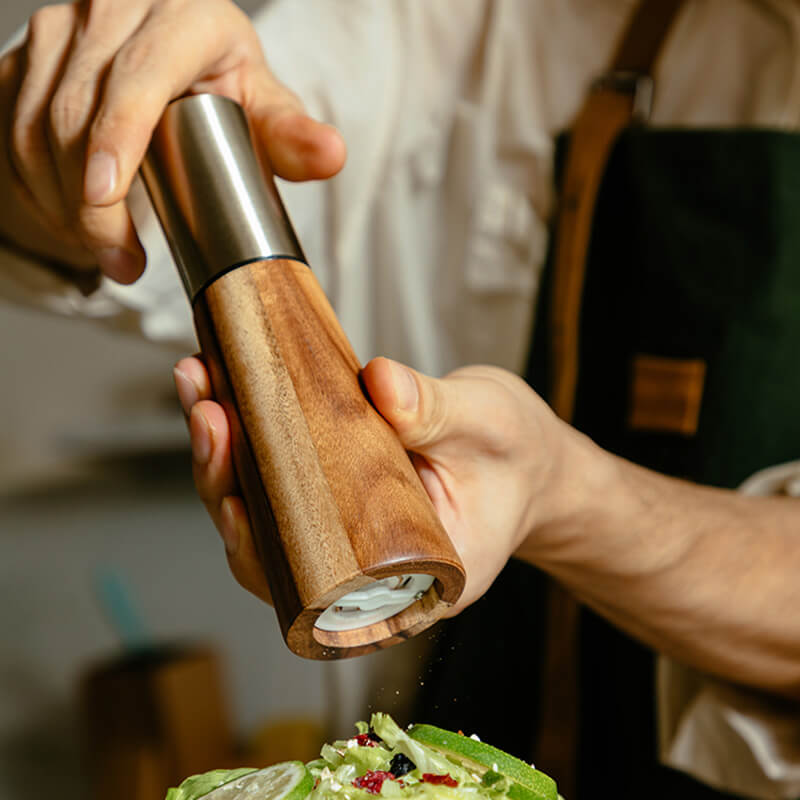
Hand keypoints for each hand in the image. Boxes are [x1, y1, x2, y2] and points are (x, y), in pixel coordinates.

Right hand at [0, 0, 344, 281]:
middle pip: (79, 112)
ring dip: (60, 203)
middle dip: (91, 204)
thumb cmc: (224, 85)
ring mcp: (60, 28)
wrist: (171, 56)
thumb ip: (291, 134)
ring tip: (103, 253)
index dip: (117, 136)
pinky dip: (34, 184)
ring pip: (35, 125)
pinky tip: (67, 220)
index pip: (138, 77)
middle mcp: (111, 8)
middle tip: (121, 264)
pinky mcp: (27, 55)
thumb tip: (331, 155)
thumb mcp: (261, 105)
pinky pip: (11, 126)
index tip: (107, 197)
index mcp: (181, 14)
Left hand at [173, 355, 579, 614]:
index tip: (232, 503)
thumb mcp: (489, 430)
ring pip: (262, 504)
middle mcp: (360, 568)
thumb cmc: (516, 460)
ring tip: (200, 384)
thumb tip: (380, 383)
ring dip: (221, 447)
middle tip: (209, 414)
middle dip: (224, 479)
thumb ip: (438, 412)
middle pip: (270, 542)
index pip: (312, 589)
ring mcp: (340, 527)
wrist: (524, 458)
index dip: (260, 552)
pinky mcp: (331, 488)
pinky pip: (277, 469)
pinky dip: (246, 429)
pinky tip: (224, 383)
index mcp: (403, 584)